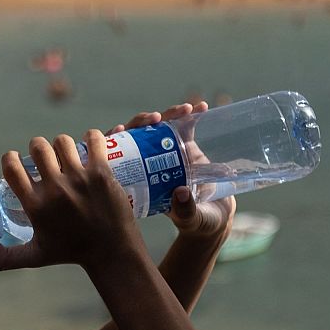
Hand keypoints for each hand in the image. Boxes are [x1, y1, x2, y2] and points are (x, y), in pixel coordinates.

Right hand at [0, 130, 144, 271]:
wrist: (111, 253)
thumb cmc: (70, 253)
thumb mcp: (34, 257)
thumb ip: (3, 256)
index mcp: (35, 205)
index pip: (11, 167)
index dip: (11, 157)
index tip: (18, 159)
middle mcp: (54, 189)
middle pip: (38, 147)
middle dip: (38, 147)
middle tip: (47, 157)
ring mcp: (79, 179)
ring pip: (63, 141)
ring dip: (63, 144)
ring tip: (68, 154)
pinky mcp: (102, 173)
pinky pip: (93, 140)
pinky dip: (91, 137)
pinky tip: (91, 144)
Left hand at [108, 101, 234, 242]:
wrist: (215, 217)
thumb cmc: (197, 222)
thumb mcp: (190, 219)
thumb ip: (184, 210)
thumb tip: (180, 192)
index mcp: (137, 180)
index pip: (117, 156)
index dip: (114, 140)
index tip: (121, 130)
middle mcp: (147, 163)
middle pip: (136, 135)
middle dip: (142, 122)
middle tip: (155, 118)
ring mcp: (165, 153)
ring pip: (159, 127)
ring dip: (168, 114)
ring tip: (184, 110)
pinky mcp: (185, 147)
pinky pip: (184, 127)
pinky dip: (191, 115)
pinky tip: (201, 108)